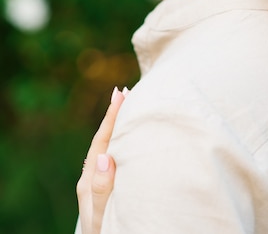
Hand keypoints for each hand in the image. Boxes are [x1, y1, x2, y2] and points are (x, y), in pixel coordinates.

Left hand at [77, 87, 125, 233]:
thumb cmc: (108, 233)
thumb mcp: (103, 214)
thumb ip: (103, 188)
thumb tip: (103, 157)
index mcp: (89, 182)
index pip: (101, 142)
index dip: (111, 118)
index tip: (121, 94)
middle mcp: (93, 179)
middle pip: (105, 141)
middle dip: (115, 117)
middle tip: (126, 93)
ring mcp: (101, 184)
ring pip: (111, 149)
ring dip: (120, 129)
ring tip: (130, 110)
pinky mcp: (111, 189)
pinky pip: (118, 159)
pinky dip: (125, 144)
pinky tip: (132, 140)